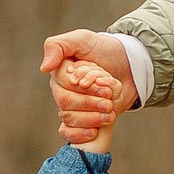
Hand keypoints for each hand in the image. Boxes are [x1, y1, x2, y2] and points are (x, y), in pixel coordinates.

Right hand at [41, 29, 135, 145]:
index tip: (103, 84)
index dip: (83, 88)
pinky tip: (94, 132)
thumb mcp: (83, 39)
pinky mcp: (82, 119)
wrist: (128, 66)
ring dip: (91, 119)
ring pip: (68, 119)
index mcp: (59, 73)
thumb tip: (44, 68)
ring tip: (110, 114)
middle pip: (65, 103)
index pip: (64, 85)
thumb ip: (58, 46)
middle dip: (90, 103)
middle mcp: (62, 90)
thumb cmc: (104, 50)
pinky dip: (79, 135)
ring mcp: (72, 106)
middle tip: (109, 101)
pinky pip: (68, 133)